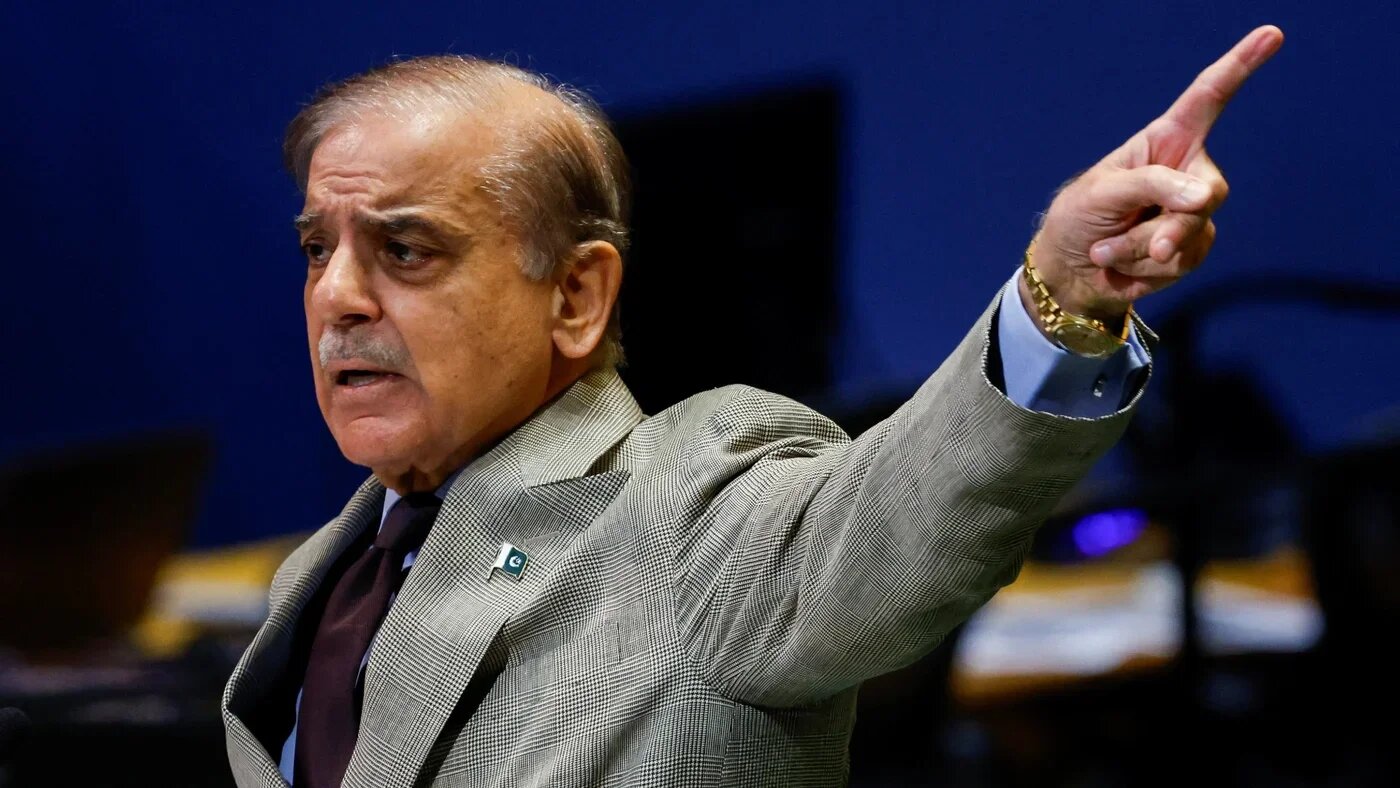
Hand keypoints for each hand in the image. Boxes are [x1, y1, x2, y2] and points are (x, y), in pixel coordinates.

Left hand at [1027, 25, 1284, 323]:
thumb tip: (1205, 196)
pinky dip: (1143, 271)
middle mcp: (1186, 171)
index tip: (1271, 34)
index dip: (1239, 66)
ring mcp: (1192, 212)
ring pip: (1190, 235)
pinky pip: (1183, 263)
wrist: (1069, 272)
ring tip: (1106, 249)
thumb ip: (1151, 186)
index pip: (1207, 98)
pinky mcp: (1191, 248)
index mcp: (1164, 140)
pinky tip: (1121, 266)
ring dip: (1140, 251)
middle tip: (1143, 245)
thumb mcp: (1101, 193)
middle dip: (1171, 224)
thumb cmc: (1078, 218)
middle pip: (1209, 192)